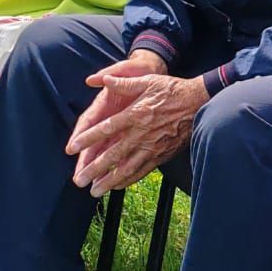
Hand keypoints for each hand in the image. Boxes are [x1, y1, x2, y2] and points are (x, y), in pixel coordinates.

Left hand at [64, 54, 168, 192]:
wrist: (199, 101)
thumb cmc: (172, 90)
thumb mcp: (148, 81)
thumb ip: (124, 83)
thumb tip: (102, 79)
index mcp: (136, 114)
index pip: (106, 128)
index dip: (87, 139)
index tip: (72, 148)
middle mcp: (142, 133)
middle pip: (114, 154)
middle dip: (94, 169)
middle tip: (79, 181)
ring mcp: (152, 146)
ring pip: (127, 167)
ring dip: (109, 180)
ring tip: (95, 191)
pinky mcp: (162, 153)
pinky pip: (143, 170)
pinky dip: (129, 179)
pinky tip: (117, 185)